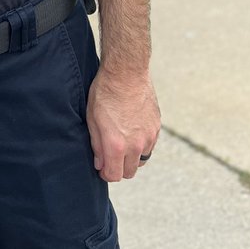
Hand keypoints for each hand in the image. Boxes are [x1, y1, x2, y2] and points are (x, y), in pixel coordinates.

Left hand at [86, 66, 159, 181]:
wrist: (126, 73)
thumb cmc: (105, 93)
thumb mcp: (92, 119)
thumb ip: (97, 145)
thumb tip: (100, 164)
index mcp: (116, 145)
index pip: (114, 175)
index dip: (105, 173)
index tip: (101, 166)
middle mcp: (135, 145)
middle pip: (129, 172)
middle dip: (118, 167)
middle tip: (110, 155)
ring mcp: (149, 137)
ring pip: (141, 160)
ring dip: (131, 157)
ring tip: (122, 141)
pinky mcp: (157, 128)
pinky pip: (150, 146)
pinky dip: (141, 145)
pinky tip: (132, 130)